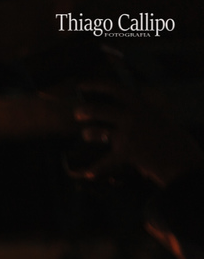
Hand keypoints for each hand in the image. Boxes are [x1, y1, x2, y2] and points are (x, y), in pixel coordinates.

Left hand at [70, 82, 203, 186]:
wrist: (182, 158)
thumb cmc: (167, 139)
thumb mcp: (155, 118)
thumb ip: (136, 114)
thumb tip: (111, 113)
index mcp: (143, 106)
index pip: (117, 89)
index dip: (96, 85)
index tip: (81, 85)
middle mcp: (135, 116)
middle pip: (102, 109)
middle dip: (86, 110)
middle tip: (77, 113)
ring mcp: (130, 133)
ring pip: (99, 131)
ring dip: (90, 133)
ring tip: (87, 134)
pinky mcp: (127, 152)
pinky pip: (105, 161)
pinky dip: (96, 168)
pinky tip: (87, 173)